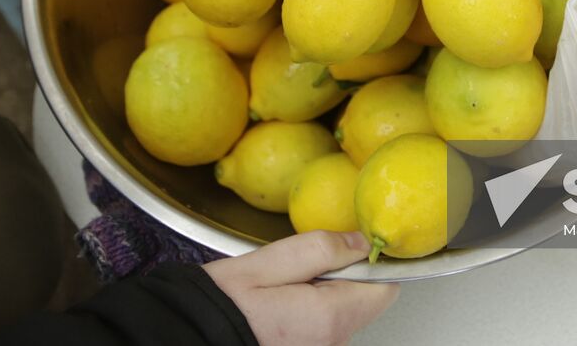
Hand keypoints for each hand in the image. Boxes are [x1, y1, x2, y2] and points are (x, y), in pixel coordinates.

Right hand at [203, 231, 399, 345]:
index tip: (344, 249)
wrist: (191, 333)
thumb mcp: (271, 261)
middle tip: (299, 269)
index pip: (385, 287)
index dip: (370, 262)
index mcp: (331, 317)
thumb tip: (360, 242)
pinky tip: (281, 305)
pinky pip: (323, 327)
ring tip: (284, 288)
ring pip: (342, 314)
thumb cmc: (223, 302)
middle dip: (341, 277)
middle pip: (363, 300)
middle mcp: (332, 342)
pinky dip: (311, 312)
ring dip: (324, 295)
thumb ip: (321, 249)